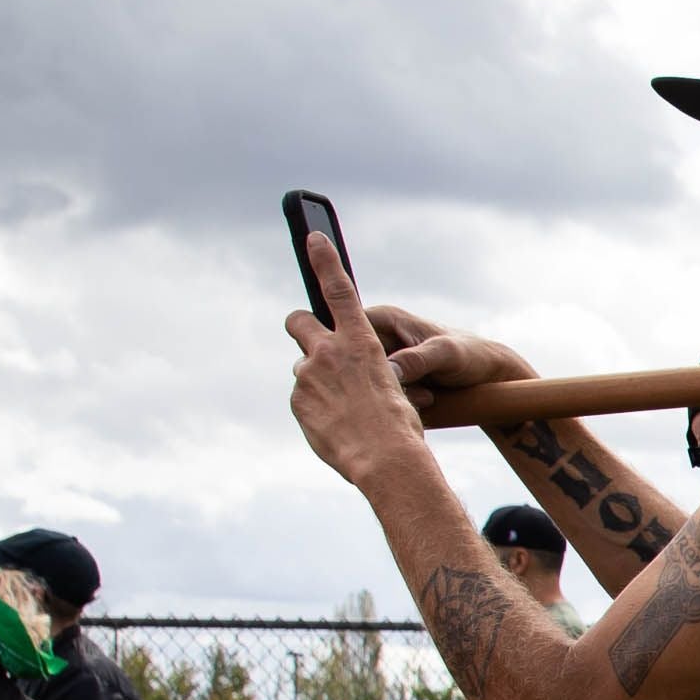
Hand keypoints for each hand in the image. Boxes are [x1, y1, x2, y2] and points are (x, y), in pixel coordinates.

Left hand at [285, 234, 430, 484]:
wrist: (385, 461)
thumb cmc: (401, 425)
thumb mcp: (397, 389)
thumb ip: (374, 372)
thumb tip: (364, 373)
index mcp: (360, 342)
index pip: (339, 290)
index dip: (326, 260)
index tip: (314, 238)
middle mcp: (328, 352)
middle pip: (299, 322)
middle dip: (301, 326)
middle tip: (314, 344)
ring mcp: (308, 376)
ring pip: (304, 370)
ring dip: (318, 383)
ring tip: (345, 413)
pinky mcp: (297, 401)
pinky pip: (304, 400)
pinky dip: (317, 410)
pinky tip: (337, 428)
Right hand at [359, 300, 536, 413]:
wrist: (486, 374)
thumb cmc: (469, 354)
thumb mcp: (446, 354)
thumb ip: (417, 359)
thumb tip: (389, 371)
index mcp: (383, 319)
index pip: (345, 329)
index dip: (350, 352)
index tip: (377, 373)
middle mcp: (375, 338)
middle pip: (351, 362)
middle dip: (375, 380)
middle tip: (408, 390)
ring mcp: (380, 362)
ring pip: (364, 383)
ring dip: (391, 395)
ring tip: (427, 395)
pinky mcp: (388, 382)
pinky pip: (380, 396)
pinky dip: (399, 403)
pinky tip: (425, 402)